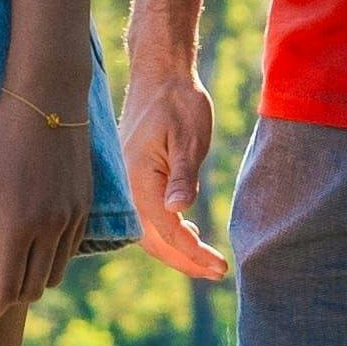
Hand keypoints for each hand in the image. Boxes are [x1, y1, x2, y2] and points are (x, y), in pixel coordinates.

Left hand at [0, 78, 93, 332]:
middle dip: (3, 297)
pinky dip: (47, 259)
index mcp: (23, 225)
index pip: (7, 289)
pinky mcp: (85, 205)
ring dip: (27, 279)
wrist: (49, 96)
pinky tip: (26, 240)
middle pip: (33, 289)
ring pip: (53, 274)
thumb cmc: (4, 135)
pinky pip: (68, 251)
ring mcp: (74, 217)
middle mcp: (54, 228)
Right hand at [122, 13, 226, 281]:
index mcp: (138, 180)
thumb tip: (179, 212)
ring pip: (147, 231)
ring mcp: (126, 183)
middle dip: (185, 261)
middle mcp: (126, 187)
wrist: (160, 73)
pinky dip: (166, 232)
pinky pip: (145, 215)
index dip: (193, 253)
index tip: (220, 266)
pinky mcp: (131, 177)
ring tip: (205, 261)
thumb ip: (183, 175)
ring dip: (176, 249)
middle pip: (153, 241)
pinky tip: (186, 230)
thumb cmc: (178, 101)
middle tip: (218, 272)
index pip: (167, 231)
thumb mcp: (189, 137)